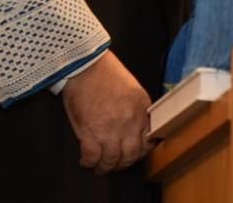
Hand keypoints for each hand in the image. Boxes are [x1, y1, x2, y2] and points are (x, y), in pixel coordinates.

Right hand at [61, 50, 152, 172]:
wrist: (85, 65)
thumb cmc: (106, 73)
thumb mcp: (133, 90)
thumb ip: (138, 110)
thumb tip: (138, 127)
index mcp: (141, 110)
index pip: (147, 141)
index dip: (140, 152)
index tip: (134, 153)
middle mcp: (129, 123)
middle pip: (130, 156)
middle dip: (124, 164)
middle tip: (117, 164)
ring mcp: (109, 130)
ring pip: (111, 161)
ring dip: (106, 167)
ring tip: (101, 167)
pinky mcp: (89, 133)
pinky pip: (91, 158)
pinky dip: (88, 163)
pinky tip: (86, 161)